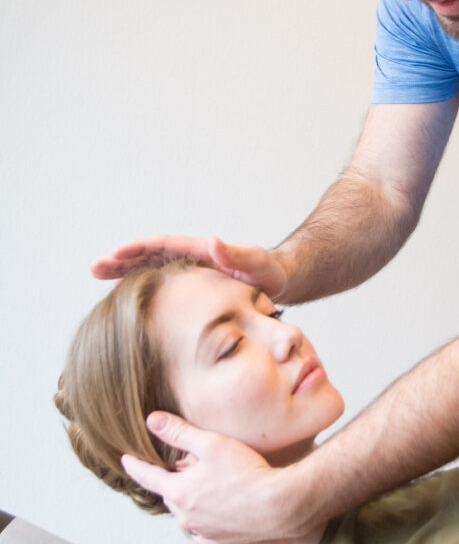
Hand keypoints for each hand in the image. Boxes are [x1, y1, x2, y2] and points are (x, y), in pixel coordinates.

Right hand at [90, 234, 287, 298]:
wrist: (278, 283)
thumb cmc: (269, 272)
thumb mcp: (256, 262)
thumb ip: (237, 253)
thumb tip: (213, 241)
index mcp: (200, 251)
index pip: (162, 245)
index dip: (138, 249)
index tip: (115, 254)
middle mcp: (190, 260)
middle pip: (148, 256)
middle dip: (120, 260)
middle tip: (94, 268)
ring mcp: (188, 276)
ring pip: (149, 271)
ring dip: (124, 274)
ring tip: (98, 278)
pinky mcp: (191, 292)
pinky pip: (161, 289)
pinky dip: (141, 290)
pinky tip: (124, 302)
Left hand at [122, 412, 296, 543]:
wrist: (279, 505)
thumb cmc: (247, 472)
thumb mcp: (210, 443)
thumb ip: (178, 432)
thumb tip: (151, 420)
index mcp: (179, 492)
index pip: (147, 477)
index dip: (135, 465)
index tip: (125, 458)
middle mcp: (185, 516)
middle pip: (169, 494)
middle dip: (171, 480)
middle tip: (183, 466)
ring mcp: (202, 531)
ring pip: (185, 512)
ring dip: (189, 499)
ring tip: (203, 485)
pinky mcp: (220, 540)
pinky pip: (202, 530)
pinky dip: (203, 518)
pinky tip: (214, 508)